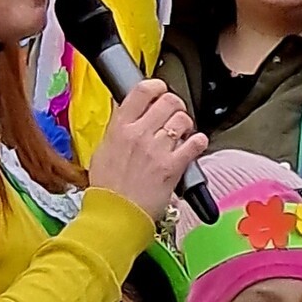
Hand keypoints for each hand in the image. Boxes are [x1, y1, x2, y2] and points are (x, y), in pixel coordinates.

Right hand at [84, 80, 208, 220]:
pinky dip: (199, 141)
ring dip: (186, 124)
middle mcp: (139, 134)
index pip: (142, 91)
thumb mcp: (102, 151)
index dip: (155, 85)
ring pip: (183, 119)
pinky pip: (196, 143)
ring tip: (182, 133)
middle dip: (175, 104)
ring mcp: (157, 149)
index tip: (159, 89)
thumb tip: (128, 117)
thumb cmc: (107, 189)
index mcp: (119, 127)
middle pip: (167, 101)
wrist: (115, 215)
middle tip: (175, 112)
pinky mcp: (174, 166)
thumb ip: (117, 131)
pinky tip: (194, 145)